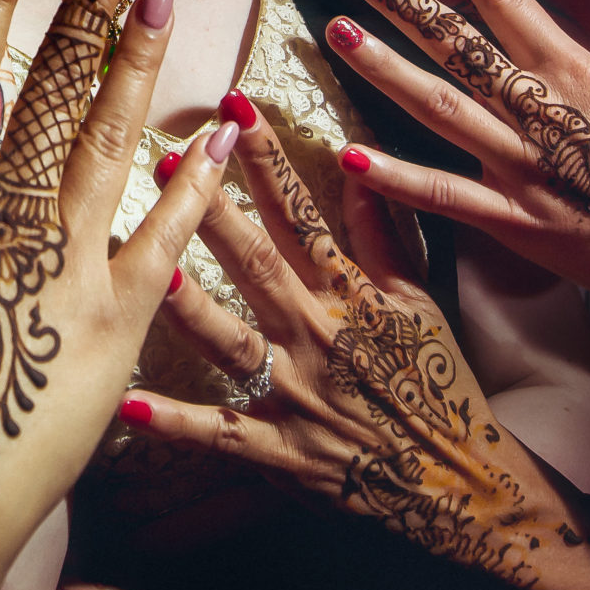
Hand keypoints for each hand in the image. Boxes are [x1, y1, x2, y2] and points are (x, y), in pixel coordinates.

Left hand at [121, 92, 589, 589]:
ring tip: (152, 273)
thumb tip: (359, 160)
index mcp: (348, 293)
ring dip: (193, 308)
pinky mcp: (283, 451)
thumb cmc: (436, 382)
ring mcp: (297, 394)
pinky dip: (178, 425)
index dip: (267, 159)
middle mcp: (318, 335)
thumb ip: (381, 232)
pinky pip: (224, 436)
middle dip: (214, 211)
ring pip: (235, 344)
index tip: (234, 109)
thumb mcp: (417, 298)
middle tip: (169, 161)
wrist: (461, 480)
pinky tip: (129, 408)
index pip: (302, 213)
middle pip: (259, 264)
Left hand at [323, 0, 589, 327]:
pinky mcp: (520, 226)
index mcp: (580, 73)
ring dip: (383, 69)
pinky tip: (348, 155)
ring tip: (335, 30)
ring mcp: (526, 172)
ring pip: (440, 110)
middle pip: (457, 45)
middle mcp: (544, 115)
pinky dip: (396, 179)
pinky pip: (447, 199)